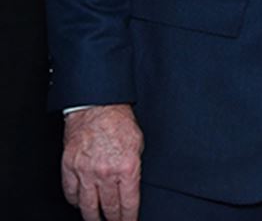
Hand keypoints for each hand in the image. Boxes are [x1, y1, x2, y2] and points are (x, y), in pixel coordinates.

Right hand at [62, 104, 142, 220]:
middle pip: (109, 207)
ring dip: (93, 216)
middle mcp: (106, 172)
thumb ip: (134, 167)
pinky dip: (75, 201)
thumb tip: (133, 185)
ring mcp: (85, 171)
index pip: (128, 203)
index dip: (129, 217)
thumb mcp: (138, 144)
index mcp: (127, 167)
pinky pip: (70, 193)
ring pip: (87, 205)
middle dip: (113, 220)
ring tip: (97, 220)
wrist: (97, 106)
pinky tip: (80, 204)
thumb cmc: (119, 121)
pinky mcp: (69, 167)